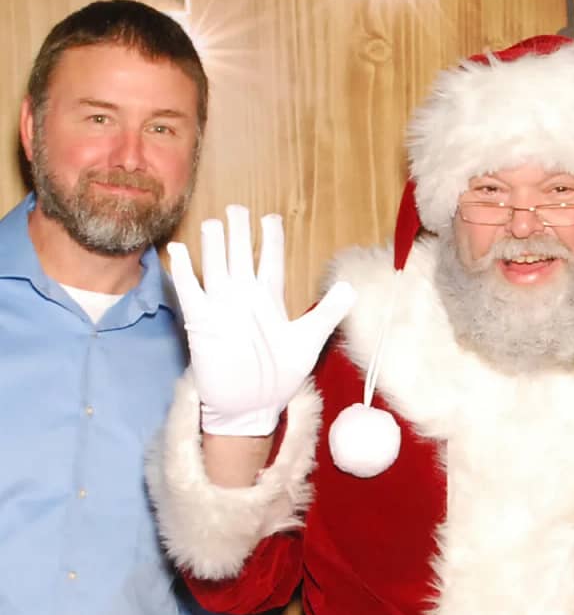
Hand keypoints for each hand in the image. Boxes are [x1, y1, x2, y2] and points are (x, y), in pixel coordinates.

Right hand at [168, 206, 355, 435]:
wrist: (250, 405)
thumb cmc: (279, 376)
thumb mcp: (308, 342)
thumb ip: (327, 312)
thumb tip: (351, 289)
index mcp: (270, 299)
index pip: (271, 262)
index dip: (271, 241)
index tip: (271, 218)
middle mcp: (245, 298)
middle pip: (241, 256)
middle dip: (239, 233)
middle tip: (237, 209)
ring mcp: (222, 307)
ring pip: (217, 268)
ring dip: (215, 247)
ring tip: (214, 223)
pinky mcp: (202, 322)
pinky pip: (190, 292)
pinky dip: (184, 273)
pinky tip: (180, 251)